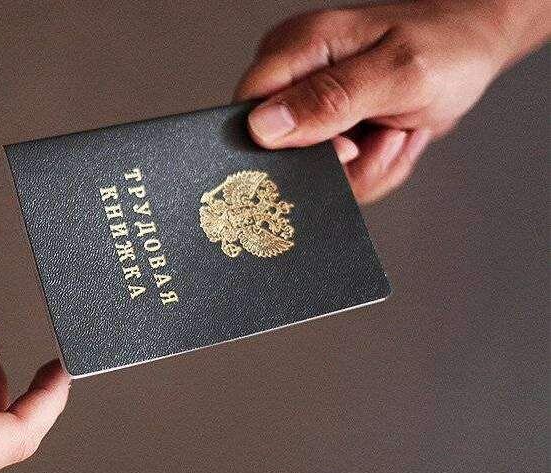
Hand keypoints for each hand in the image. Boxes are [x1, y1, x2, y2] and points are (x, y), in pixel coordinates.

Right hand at [235, 0, 549, 202]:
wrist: (475, 50)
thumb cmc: (446, 46)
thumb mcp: (397, 73)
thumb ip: (330, 99)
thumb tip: (264, 127)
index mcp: (296, 49)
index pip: (247, 113)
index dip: (286, 146)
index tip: (346, 145)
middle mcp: (293, 78)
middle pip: (281, 156)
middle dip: (344, 165)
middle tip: (387, 136)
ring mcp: (308, 107)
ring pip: (314, 174)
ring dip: (368, 168)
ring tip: (398, 131)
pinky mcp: (325, 131)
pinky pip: (336, 176)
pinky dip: (374, 168)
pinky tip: (395, 138)